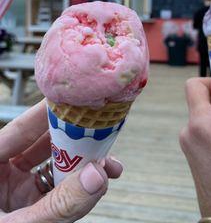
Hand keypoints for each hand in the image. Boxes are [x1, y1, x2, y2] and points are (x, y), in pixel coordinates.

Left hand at [0, 100, 122, 222]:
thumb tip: (96, 176)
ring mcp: (16, 191)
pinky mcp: (31, 205)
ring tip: (107, 161)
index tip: (73, 97)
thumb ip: (57, 204)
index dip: (46, 111)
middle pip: (41, 145)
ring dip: (82, 164)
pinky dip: (79, 186)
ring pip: (54, 166)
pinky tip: (99, 181)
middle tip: (99, 128)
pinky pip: (59, 188)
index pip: (18, 129)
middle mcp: (2, 174)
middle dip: (74, 138)